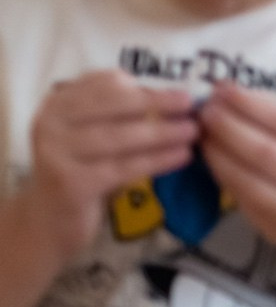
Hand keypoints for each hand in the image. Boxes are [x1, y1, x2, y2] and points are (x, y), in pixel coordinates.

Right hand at [25, 72, 197, 259]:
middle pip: (115, 107)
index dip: (145, 89)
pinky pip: (123, 167)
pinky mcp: (70, 183)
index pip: (106, 84)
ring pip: (120, 138)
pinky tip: (182, 157)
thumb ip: (123, 111)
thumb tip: (173, 94)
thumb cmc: (84, 169)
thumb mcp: (95, 134)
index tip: (180, 93)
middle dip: (158, 106)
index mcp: (58, 103)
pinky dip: (157, 160)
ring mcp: (55, 153)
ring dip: (163, 133)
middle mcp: (50, 124)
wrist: (50, 221)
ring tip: (193, 132)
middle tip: (192, 107)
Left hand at [199, 83, 275, 260]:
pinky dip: (222, 174)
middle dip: (229, 127)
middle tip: (205, 111)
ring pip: (248, 178)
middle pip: (264, 150)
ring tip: (202, 134)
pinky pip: (242, 196)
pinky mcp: (274, 225)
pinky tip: (210, 159)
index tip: (224, 90)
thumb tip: (234, 95)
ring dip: (218, 153)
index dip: (250, 104)